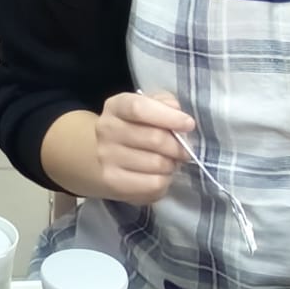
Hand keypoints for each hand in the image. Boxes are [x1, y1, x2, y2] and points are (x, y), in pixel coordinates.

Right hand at [45, 91, 193, 203]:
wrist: (100, 156)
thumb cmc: (135, 128)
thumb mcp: (148, 106)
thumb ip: (164, 104)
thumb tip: (177, 113)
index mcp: (116, 107)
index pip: (139, 108)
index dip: (168, 117)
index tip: (188, 124)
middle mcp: (106, 130)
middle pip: (154, 138)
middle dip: (178, 146)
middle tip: (182, 150)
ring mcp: (106, 157)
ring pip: (158, 164)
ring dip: (171, 165)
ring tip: (167, 162)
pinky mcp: (113, 182)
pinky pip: (153, 184)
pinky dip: (165, 181)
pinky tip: (159, 176)